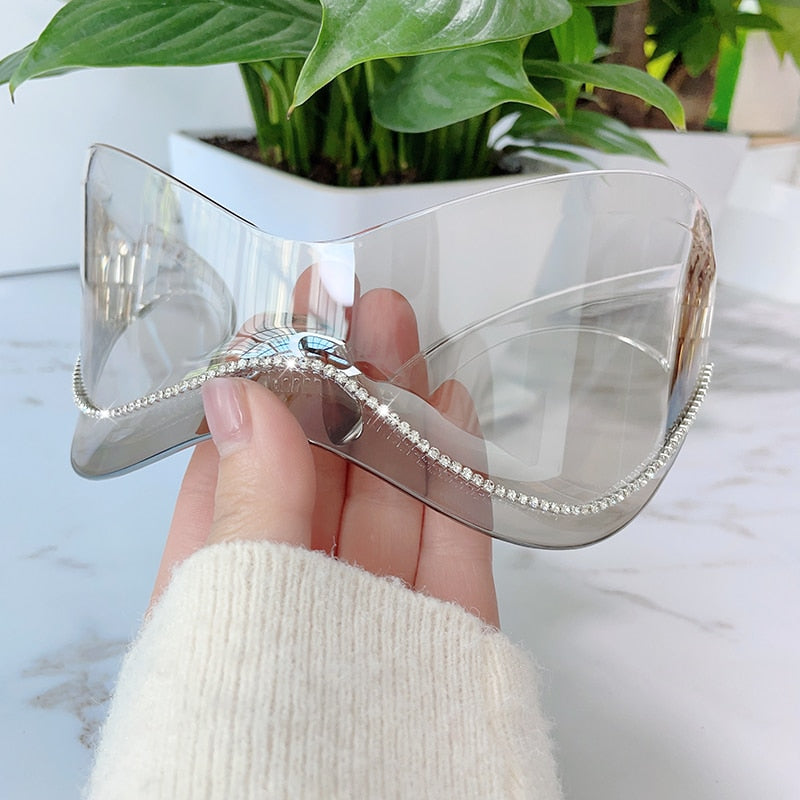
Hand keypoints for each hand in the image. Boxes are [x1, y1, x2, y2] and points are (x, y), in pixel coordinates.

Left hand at [151, 288, 498, 625]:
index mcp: (224, 588)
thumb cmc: (252, 745)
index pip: (236, 470)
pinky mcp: (444, 628)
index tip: (276, 327)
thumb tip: (236, 393)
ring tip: (399, 330)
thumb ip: (250, 502)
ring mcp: (375, 609)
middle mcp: (298, 590)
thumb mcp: (237, 604)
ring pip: (389, 494)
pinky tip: (450, 409)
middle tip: (348, 305)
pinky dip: (454, 473)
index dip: (259, 392)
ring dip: (395, 409)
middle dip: (337, 384)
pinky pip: (452, 541)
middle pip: (321, 472)